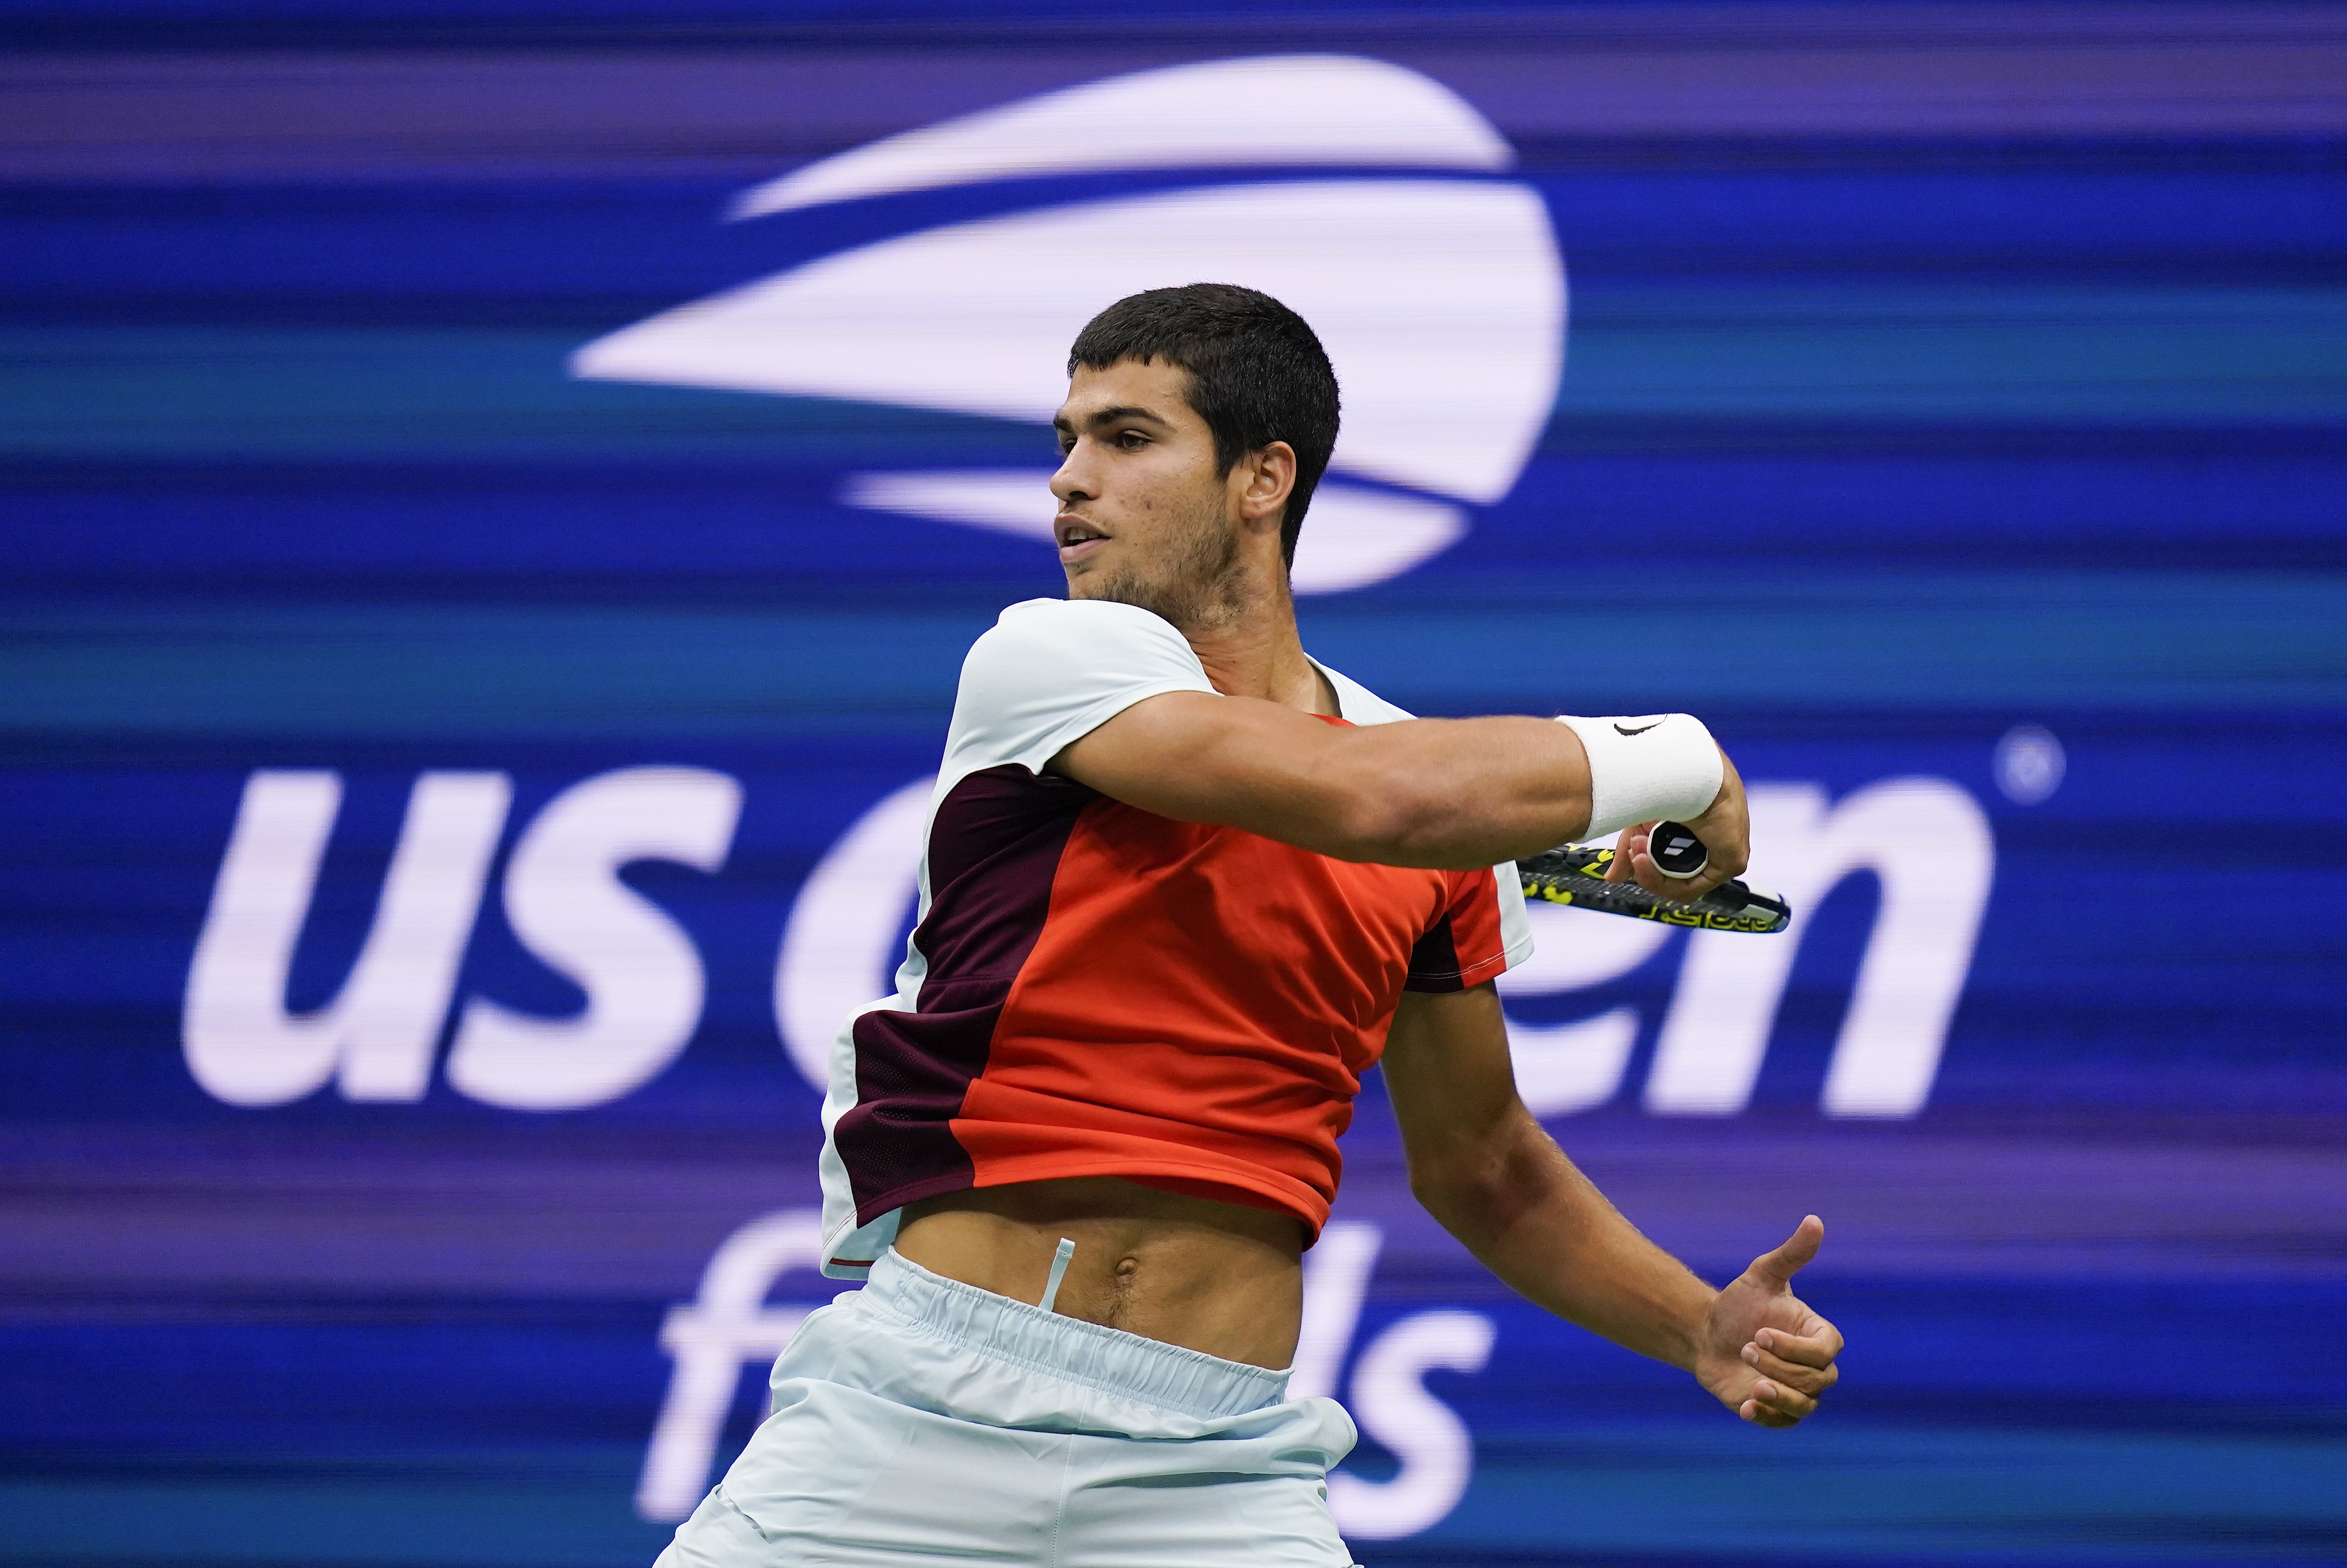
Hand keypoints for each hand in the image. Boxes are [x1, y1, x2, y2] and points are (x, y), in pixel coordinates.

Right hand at [1606, 749, 1749, 901]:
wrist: (1686, 770)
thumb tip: (1613, 877)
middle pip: (1677, 877)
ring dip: (1652, 875)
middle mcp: (1716, 843)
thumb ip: (1630, 852)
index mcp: (1701, 830)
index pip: (1674, 864)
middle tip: (1632, 853)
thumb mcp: (1641, 823)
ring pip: (1683, 885)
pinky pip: (1694, 887)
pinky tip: (1646, 864)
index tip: (1630, 852)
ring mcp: (1726, 853)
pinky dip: (1664, 882)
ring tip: (1636, 853)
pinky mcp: (1732, 861)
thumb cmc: (1668, 784)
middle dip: (1648, 869)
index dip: (1648, 866)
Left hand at [1692, 1215, 1843, 1428]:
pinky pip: (1784, 1422)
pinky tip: (1746, 1408)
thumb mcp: (1762, 1275)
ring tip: (1752, 1385)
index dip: (1794, 1348)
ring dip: (1779, 1397)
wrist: (1709, 1333)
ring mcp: (1798, 1391)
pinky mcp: (1777, 1410)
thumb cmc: (1740, 1303)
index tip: (1759, 1333)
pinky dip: (1768, 1418)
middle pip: (1816, 1381)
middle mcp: (1815, 1367)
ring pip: (1805, 1405)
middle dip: (1780, 1368)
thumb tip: (1814, 1219)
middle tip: (1745, 1349)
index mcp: (1819, 1336)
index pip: (1824, 1352)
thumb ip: (1791, 1254)